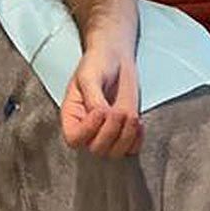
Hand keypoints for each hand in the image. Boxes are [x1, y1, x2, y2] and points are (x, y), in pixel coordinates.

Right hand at [61, 42, 141, 157]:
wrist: (116, 57)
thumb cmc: (98, 63)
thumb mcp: (89, 76)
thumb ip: (93, 97)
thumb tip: (102, 116)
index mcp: (72, 115)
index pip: (73, 139)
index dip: (87, 130)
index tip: (100, 111)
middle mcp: (88, 128)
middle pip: (96, 149)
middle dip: (110, 132)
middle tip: (117, 111)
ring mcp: (107, 132)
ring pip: (115, 153)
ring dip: (126, 136)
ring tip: (130, 115)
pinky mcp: (124, 132)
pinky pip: (131, 150)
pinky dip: (137, 140)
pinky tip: (137, 122)